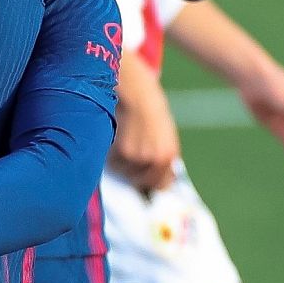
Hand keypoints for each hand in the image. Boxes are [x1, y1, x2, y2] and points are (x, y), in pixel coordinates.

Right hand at [110, 57, 179, 191]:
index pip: (162, 185)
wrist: (139, 97)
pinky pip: (115, 165)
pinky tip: (119, 143)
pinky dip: (115, 158)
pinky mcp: (121, 152)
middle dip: (138, 175)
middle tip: (135, 161)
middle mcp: (154, 160)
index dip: (154, 184)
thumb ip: (165, 162)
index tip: (148, 180)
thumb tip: (160, 183)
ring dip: (125, 166)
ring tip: (128, 147)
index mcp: (169, 158)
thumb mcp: (167, 140)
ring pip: (127, 174)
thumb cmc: (154, 118)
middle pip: (142, 182)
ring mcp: (137, 157)